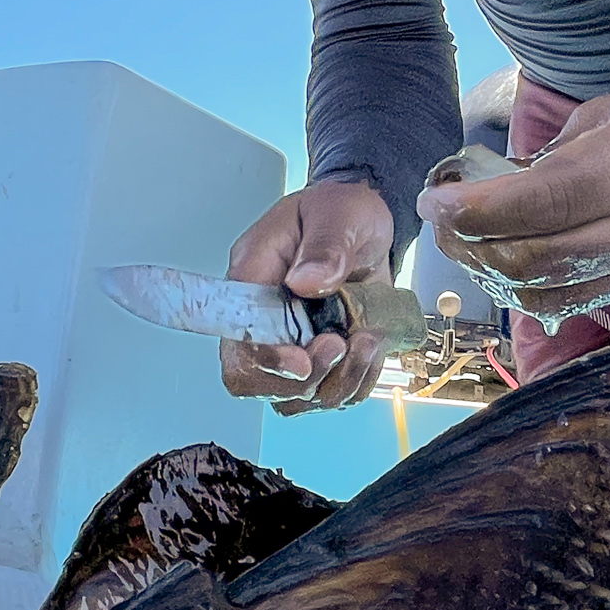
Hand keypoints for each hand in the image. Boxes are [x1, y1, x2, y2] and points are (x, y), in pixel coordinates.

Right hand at [218, 181, 394, 414]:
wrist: (368, 226)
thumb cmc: (342, 212)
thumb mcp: (338, 214)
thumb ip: (325, 246)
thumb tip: (307, 280)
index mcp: (253, 280)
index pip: (238, 339)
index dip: (265, 361)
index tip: (303, 361)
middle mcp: (264, 320)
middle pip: (257, 382)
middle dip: (307, 378)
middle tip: (341, 343)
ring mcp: (291, 344)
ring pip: (298, 397)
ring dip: (339, 381)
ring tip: (366, 339)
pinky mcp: (321, 359)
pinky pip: (333, 395)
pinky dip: (359, 381)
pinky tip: (371, 345)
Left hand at [415, 72, 609, 329]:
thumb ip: (550, 159)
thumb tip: (482, 194)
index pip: (548, 199)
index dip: (481, 209)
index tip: (437, 201)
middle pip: (541, 258)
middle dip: (475, 245)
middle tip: (442, 222)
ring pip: (552, 293)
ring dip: (493, 275)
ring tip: (465, 243)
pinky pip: (574, 303)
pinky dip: (527, 290)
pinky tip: (504, 263)